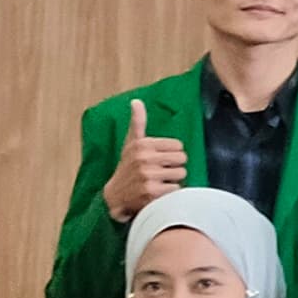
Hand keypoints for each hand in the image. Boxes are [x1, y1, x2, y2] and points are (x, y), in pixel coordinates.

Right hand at [100, 95, 187, 221]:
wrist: (115, 195)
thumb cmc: (127, 167)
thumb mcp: (131, 143)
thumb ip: (137, 122)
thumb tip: (136, 101)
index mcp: (143, 144)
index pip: (178, 146)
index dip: (173, 153)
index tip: (162, 159)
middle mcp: (144, 158)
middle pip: (182, 159)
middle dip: (175, 166)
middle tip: (162, 171)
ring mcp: (148, 175)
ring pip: (181, 174)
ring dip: (174, 180)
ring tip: (160, 181)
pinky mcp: (152, 192)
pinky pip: (177, 189)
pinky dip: (171, 192)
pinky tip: (159, 191)